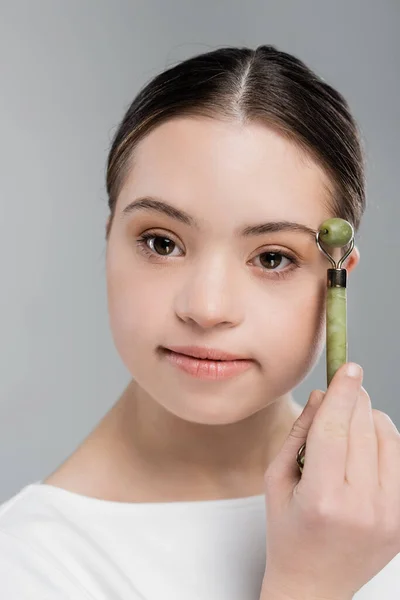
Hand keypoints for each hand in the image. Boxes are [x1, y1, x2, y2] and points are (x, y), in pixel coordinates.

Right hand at [260, 362, 399, 599]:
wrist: (314, 585)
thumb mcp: (276, 479)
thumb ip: (300, 433)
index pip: (336, 429)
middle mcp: (362, 507)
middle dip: (354, 401)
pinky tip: (365, 448)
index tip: (348, 367)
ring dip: (370, 420)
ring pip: (389, 439)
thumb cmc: (287, 533)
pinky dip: (384, 443)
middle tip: (343, 391)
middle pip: (365, 429)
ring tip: (350, 426)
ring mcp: (389, 515)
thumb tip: (321, 396)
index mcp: (322, 498)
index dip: (342, 393)